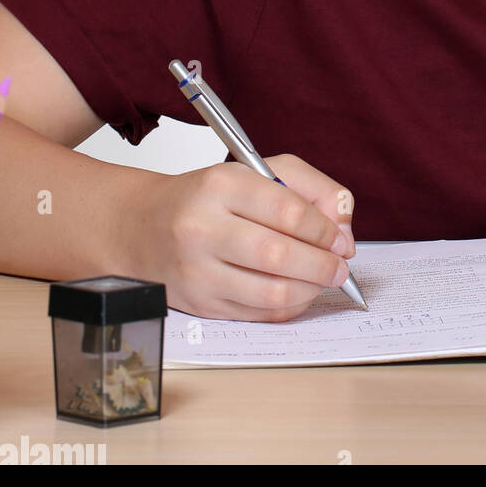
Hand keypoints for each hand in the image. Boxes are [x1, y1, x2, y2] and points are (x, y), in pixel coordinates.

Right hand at [133, 152, 356, 321]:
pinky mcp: (199, 304)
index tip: (341, 239)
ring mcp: (197, 270)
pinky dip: (288, 307)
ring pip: (270, 292)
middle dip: (322, 265)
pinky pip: (257, 314)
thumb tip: (343, 230)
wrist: (142, 225)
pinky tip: (298, 293)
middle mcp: (203, 227)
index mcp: (221, 185)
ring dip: (310, 290)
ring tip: (324, 280)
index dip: (325, 230)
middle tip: (340, 266)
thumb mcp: (259, 171)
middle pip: (279, 255)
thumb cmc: (208, 197)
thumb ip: (311, 189)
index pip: (288, 211)